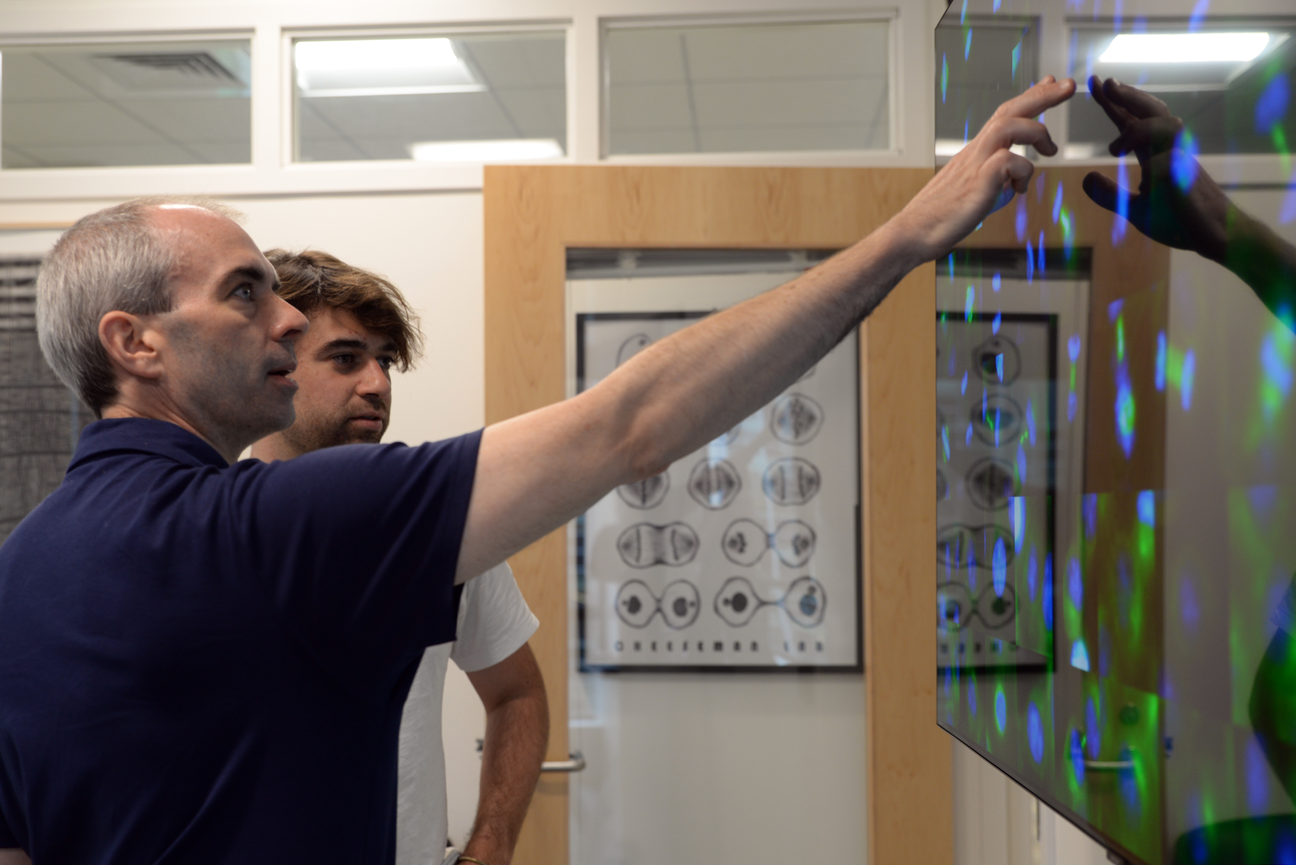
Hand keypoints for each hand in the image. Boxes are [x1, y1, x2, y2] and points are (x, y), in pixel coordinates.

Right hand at [894, 75, 1075, 261]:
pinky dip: (1023, 173)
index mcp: (974, 153)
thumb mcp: (975, 194)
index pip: (1004, 115)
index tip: (1049, 82)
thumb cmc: (940, 219)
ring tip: (1050, 150)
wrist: (912, 234)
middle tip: (1068, 85)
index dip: (1029, 97)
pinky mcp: (978, 181)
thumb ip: (996, 183)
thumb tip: (1013, 184)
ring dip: (1037, 132)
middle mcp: (974, 152)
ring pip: (1009, 125)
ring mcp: (974, 164)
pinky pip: (1011, 162)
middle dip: (1042, 95)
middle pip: (1009, 110)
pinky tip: (1018, 191)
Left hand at [1081, 76, 1231, 261]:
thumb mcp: (1135, 209)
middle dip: (1129, 96)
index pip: (1132, 122)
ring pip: (1168, 125)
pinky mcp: (1189, 178)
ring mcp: (1182, 161)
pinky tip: (1145, 185)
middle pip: (1153, 112)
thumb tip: (1085, 178)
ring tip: (1114, 150)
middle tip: (1105, 83)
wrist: (1214, 236)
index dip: (1115, 104)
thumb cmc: (1180, 220)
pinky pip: (1170, 163)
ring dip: (1139, 130)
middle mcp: (1170, 151)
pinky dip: (1154, 169)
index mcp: (1155, 155)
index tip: (1097, 83)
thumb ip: (1110, 195)